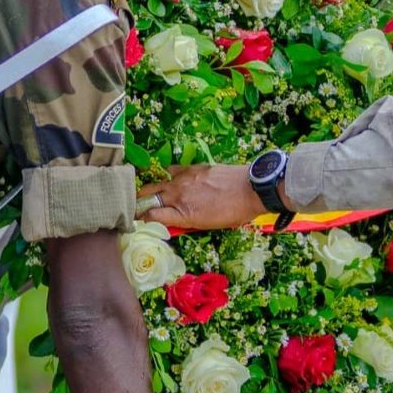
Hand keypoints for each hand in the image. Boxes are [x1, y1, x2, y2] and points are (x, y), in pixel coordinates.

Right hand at [137, 164, 267, 229]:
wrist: (252, 188)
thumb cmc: (234, 212)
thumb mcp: (208, 225)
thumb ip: (185, 222)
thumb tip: (169, 221)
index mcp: (182, 213)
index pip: (150, 216)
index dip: (142, 219)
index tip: (141, 221)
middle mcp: (178, 194)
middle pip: (147, 196)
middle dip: (140, 202)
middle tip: (140, 207)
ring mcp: (183, 178)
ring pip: (157, 182)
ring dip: (152, 190)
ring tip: (155, 195)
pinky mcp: (192, 168)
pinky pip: (172, 171)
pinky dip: (169, 178)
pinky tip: (174, 181)